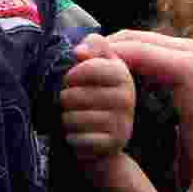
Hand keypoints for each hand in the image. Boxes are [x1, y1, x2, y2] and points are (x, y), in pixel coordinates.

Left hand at [61, 33, 135, 162]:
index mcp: (123, 74)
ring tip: (74, 118)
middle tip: (70, 103)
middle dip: (65, 100)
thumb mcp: (99, 64)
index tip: (70, 80)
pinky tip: (78, 134)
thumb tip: (79, 51)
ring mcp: (121, 123)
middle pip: (75, 95)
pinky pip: (77, 138)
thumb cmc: (97, 93)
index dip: (73, 74)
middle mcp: (127, 97)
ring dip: (67, 119)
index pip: (91, 67)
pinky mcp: (112, 144)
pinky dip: (72, 137)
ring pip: (73, 118)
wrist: (110, 137)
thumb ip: (93, 47)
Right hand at [93, 31, 192, 191]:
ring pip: (182, 72)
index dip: (143, 53)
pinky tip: (115, 91)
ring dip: (140, 59)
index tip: (98, 57)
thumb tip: (88, 145)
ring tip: (96, 66)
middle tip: (89, 55)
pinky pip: (174, 96)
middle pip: (187, 58)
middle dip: (138, 45)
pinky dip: (143, 82)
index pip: (188, 72)